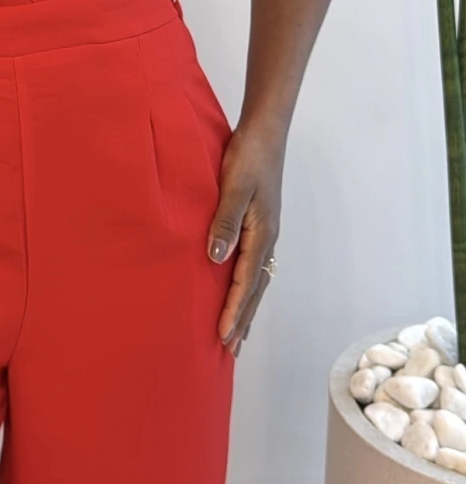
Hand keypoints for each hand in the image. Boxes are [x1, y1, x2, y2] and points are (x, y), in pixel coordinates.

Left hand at [206, 120, 283, 357]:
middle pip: (254, 289)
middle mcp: (266, 239)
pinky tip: (238, 292)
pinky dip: (246, 286)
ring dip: (246, 307)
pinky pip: (254, 265)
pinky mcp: (260, 225)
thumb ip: (225, 221)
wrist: (265, 133)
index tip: (223, 337)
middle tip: (230, 350)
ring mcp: (265, 233)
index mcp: (261, 234)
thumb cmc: (248, 157)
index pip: (244, 282)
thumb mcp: (234, 186)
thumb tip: (216, 259)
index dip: (233, 311)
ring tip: (236, 333)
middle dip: (242, 319)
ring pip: (256, 280)